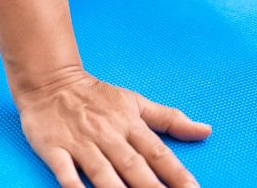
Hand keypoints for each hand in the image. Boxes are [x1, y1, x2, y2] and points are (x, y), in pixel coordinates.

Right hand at [14, 66, 210, 187]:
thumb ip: (170, 119)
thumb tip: (206, 131)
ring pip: (102, 173)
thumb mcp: (136, 102)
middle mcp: (109, 135)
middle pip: (134, 167)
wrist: (50, 79)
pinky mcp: (54, 149)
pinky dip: (73, 186)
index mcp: (130, 124)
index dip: (177, 174)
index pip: (158, 153)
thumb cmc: (97, 96)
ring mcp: (81, 143)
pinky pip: (65, 172)